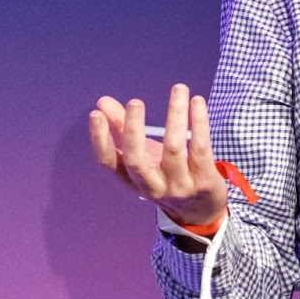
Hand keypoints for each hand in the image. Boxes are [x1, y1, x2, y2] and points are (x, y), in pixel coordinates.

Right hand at [89, 83, 227, 227]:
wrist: (201, 210)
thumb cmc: (165, 174)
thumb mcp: (143, 155)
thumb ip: (122, 127)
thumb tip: (102, 101)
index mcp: (132, 180)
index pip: (109, 163)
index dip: (100, 140)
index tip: (95, 114)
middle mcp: (152, 187)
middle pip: (136, 161)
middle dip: (133, 129)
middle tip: (135, 102)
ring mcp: (179, 187)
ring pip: (173, 149)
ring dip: (175, 115)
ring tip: (179, 88)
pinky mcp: (204, 182)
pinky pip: (200, 148)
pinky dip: (199, 122)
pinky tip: (197, 102)